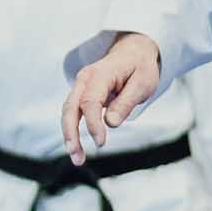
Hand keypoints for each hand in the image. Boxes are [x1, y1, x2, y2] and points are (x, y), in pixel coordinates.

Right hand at [63, 36, 163, 159]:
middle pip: (70, 107)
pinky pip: (73, 113)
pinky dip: (73, 130)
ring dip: (69, 136)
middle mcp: (85, 79)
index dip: (93, 124)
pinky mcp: (81, 94)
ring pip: (68, 112)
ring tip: (77, 158)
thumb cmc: (140, 67)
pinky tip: (77, 147)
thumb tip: (111, 123)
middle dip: (71, 133)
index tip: (101, 143)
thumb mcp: (142, 83)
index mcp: (101, 73)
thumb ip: (126, 103)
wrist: (134, 52)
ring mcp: (81, 86)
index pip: (90, 101)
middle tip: (77, 156)